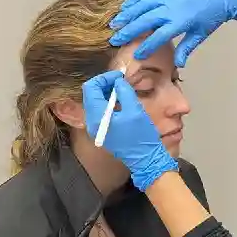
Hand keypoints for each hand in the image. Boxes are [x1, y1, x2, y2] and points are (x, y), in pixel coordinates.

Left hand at [82, 70, 178, 190]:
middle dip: (105, 84)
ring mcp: (96, 128)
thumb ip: (124, 91)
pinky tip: (122, 102)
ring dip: (108, 93)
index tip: (119, 76)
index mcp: (97, 116)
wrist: (146, 160)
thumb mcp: (135, 110)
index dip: (104, 78)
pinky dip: (109, 103)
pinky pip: (101, 112)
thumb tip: (118, 81)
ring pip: (96, 102)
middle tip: (121, 81)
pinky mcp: (103, 131)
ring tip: (123, 90)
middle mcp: (92, 122)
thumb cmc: (142, 136)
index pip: (91, 88)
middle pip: (91, 95)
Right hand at [109, 0, 236, 65]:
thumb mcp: (200, 35)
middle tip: (115, 39)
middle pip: (144, 20)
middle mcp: (171, 7)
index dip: (146, 46)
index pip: (158, 37)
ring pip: (142, 5)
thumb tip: (179, 65)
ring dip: (127, 14)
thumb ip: (187, 49)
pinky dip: (135, 0)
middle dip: (128, 31)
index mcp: (180, 22)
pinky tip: (126, 7)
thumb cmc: (211, 17)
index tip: (137, 55)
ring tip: (115, 23)